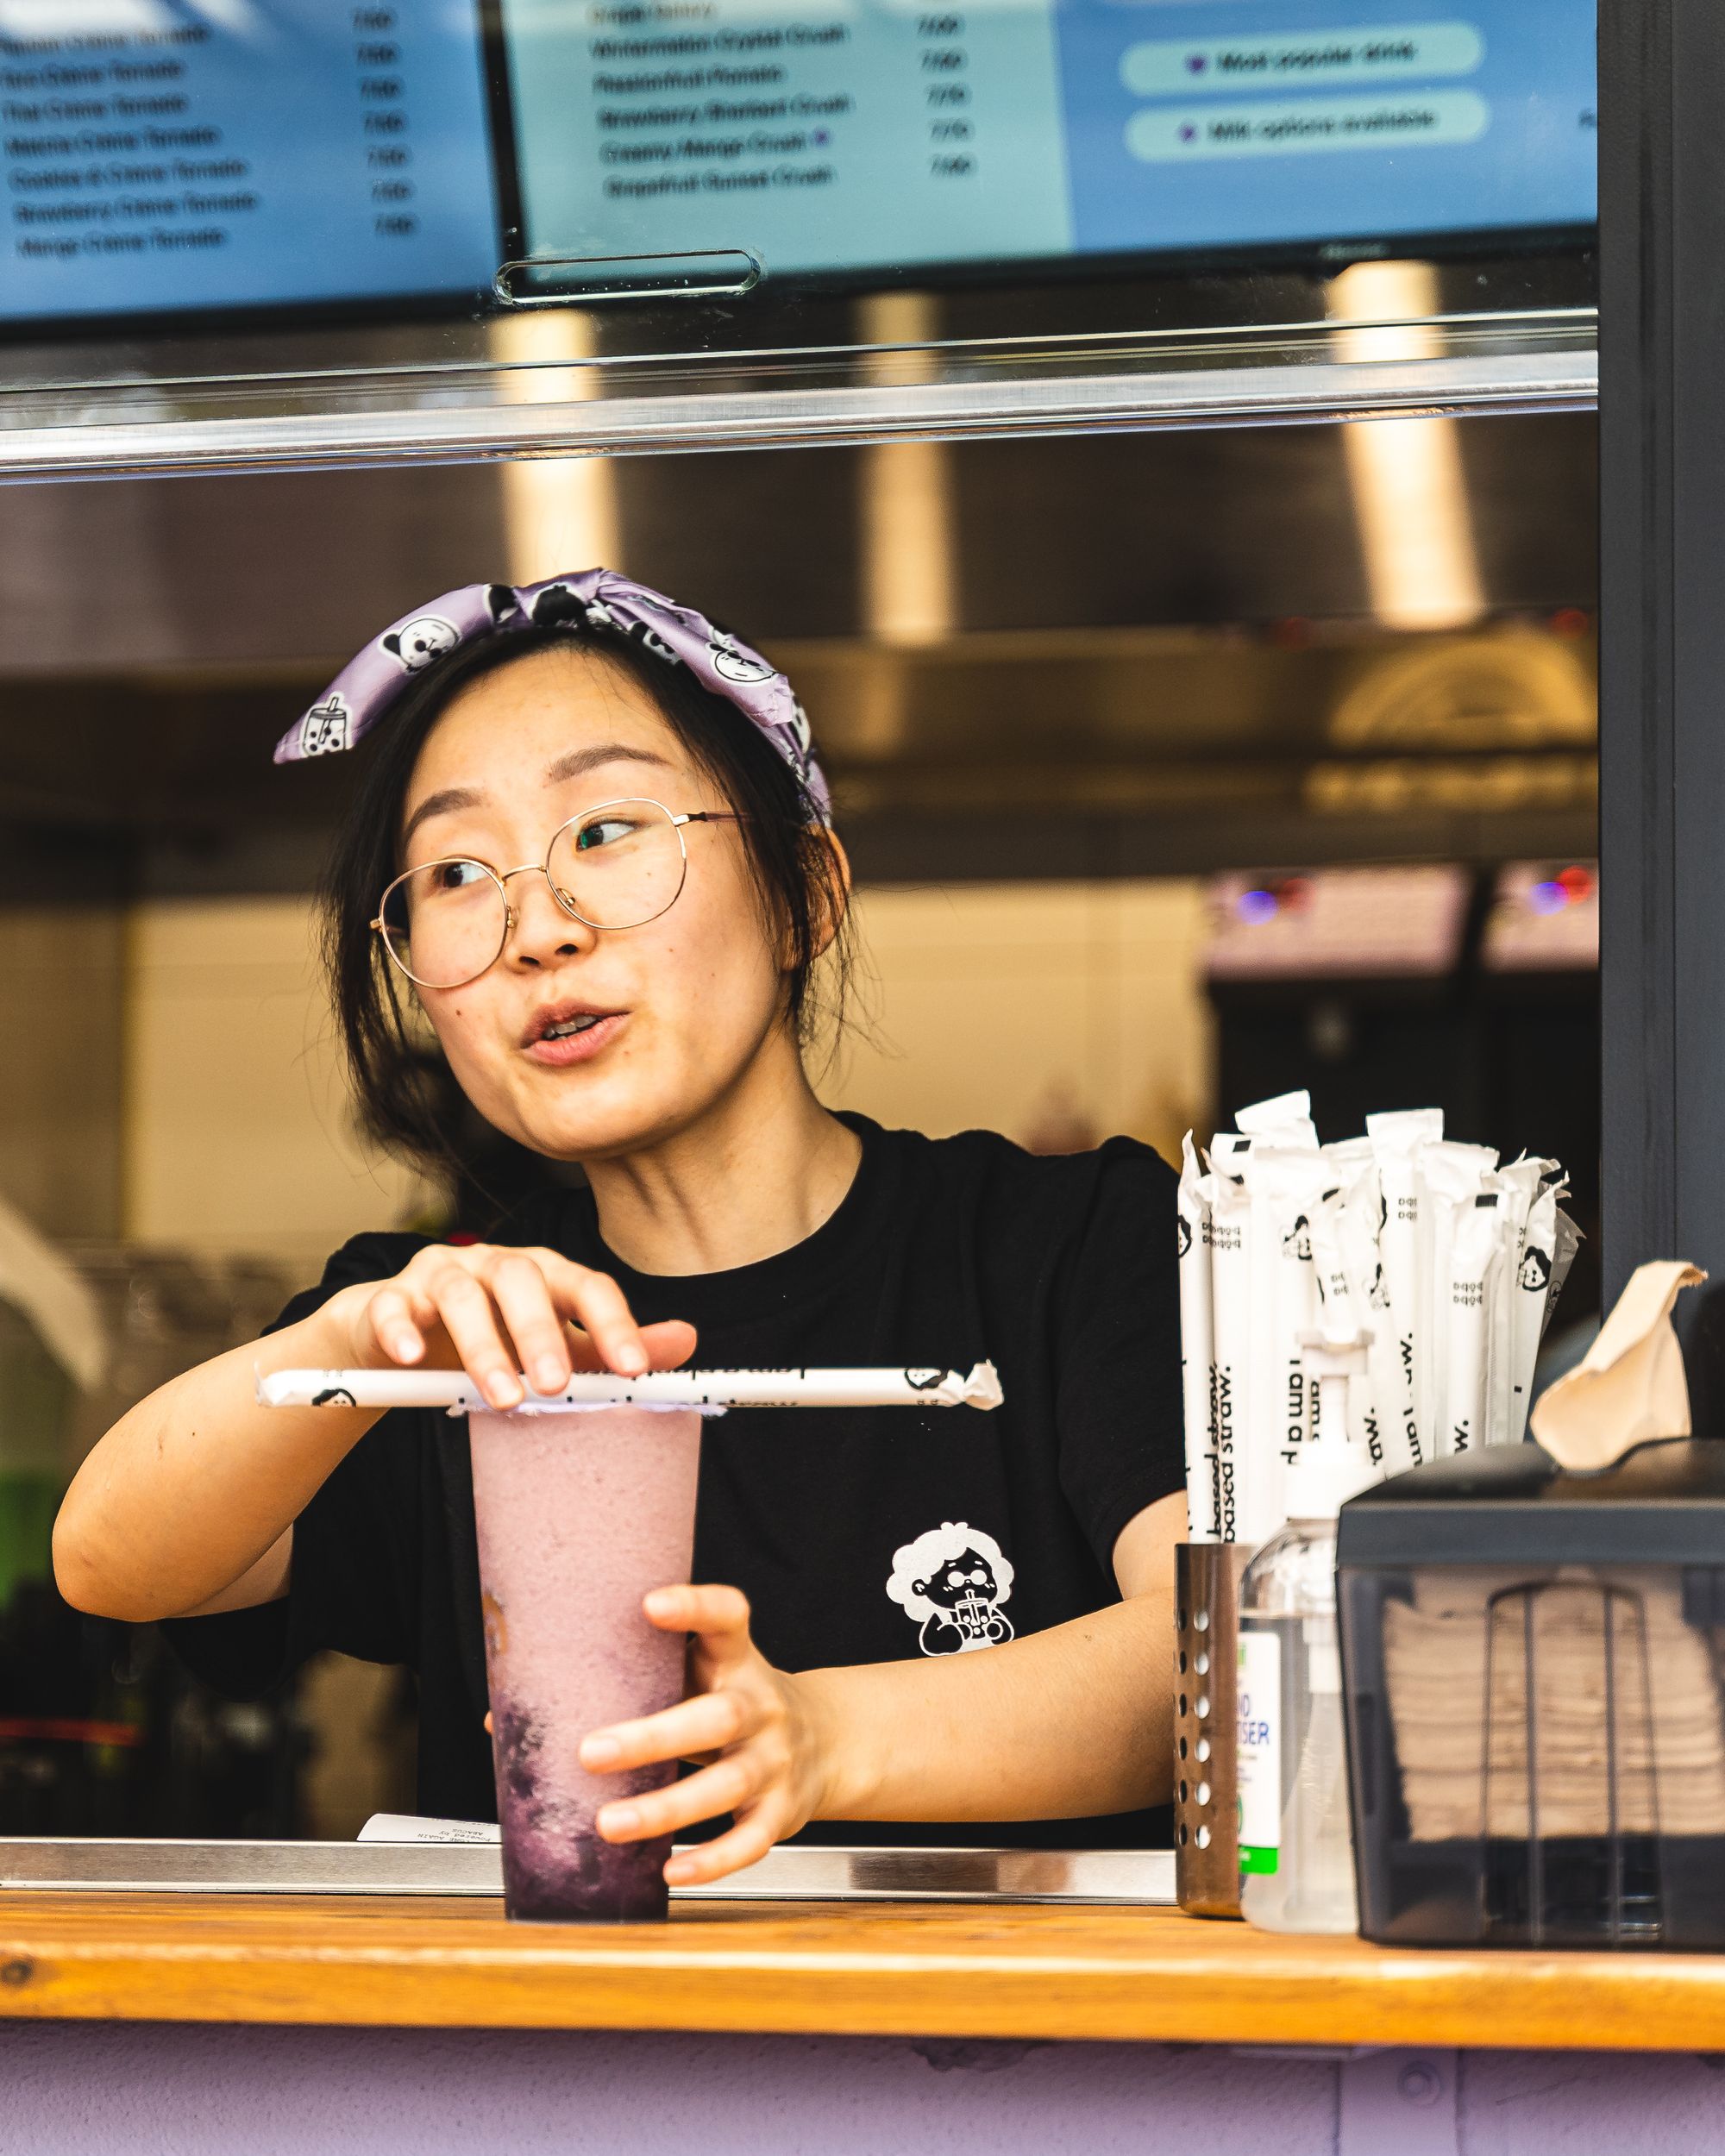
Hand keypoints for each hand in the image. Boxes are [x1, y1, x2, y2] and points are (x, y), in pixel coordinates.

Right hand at [324, 1243, 696, 1409]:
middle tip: (558, 1386)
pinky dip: (400, 1329)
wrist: (397, 1340)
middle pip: (523, 1280)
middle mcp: (494, 1264)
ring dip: (482, 1346)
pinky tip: (413, 1358)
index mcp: (543, 1274)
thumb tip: (686, 1340)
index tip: (636, 1369)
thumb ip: (607, 1344)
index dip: (612, 1322)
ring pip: (461, 1296)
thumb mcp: (552, 1343)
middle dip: (543, 1333)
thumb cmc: (488, 1339)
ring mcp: (438, 1275)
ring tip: (501, 1398)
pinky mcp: (387, 1297)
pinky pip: (391, 1306)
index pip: (586, 1284)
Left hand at [580, 1586, 836, 1885]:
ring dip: (666, 1808)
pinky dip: (713, 1861)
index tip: (650, 1603)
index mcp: (738, 1659)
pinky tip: (670, 1871)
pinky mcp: (782, 1811)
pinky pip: (751, 1841)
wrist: (827, 1741)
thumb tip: (512, 1716)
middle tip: (590, 1753)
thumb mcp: (702, 1673)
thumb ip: (635, 1679)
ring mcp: (776, 1760)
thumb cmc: (734, 1701)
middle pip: (718, 1718)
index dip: (695, 1606)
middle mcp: (762, 1706)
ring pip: (728, 1785)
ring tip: (609, 1823)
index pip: (728, 1616)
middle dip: (653, 1738)